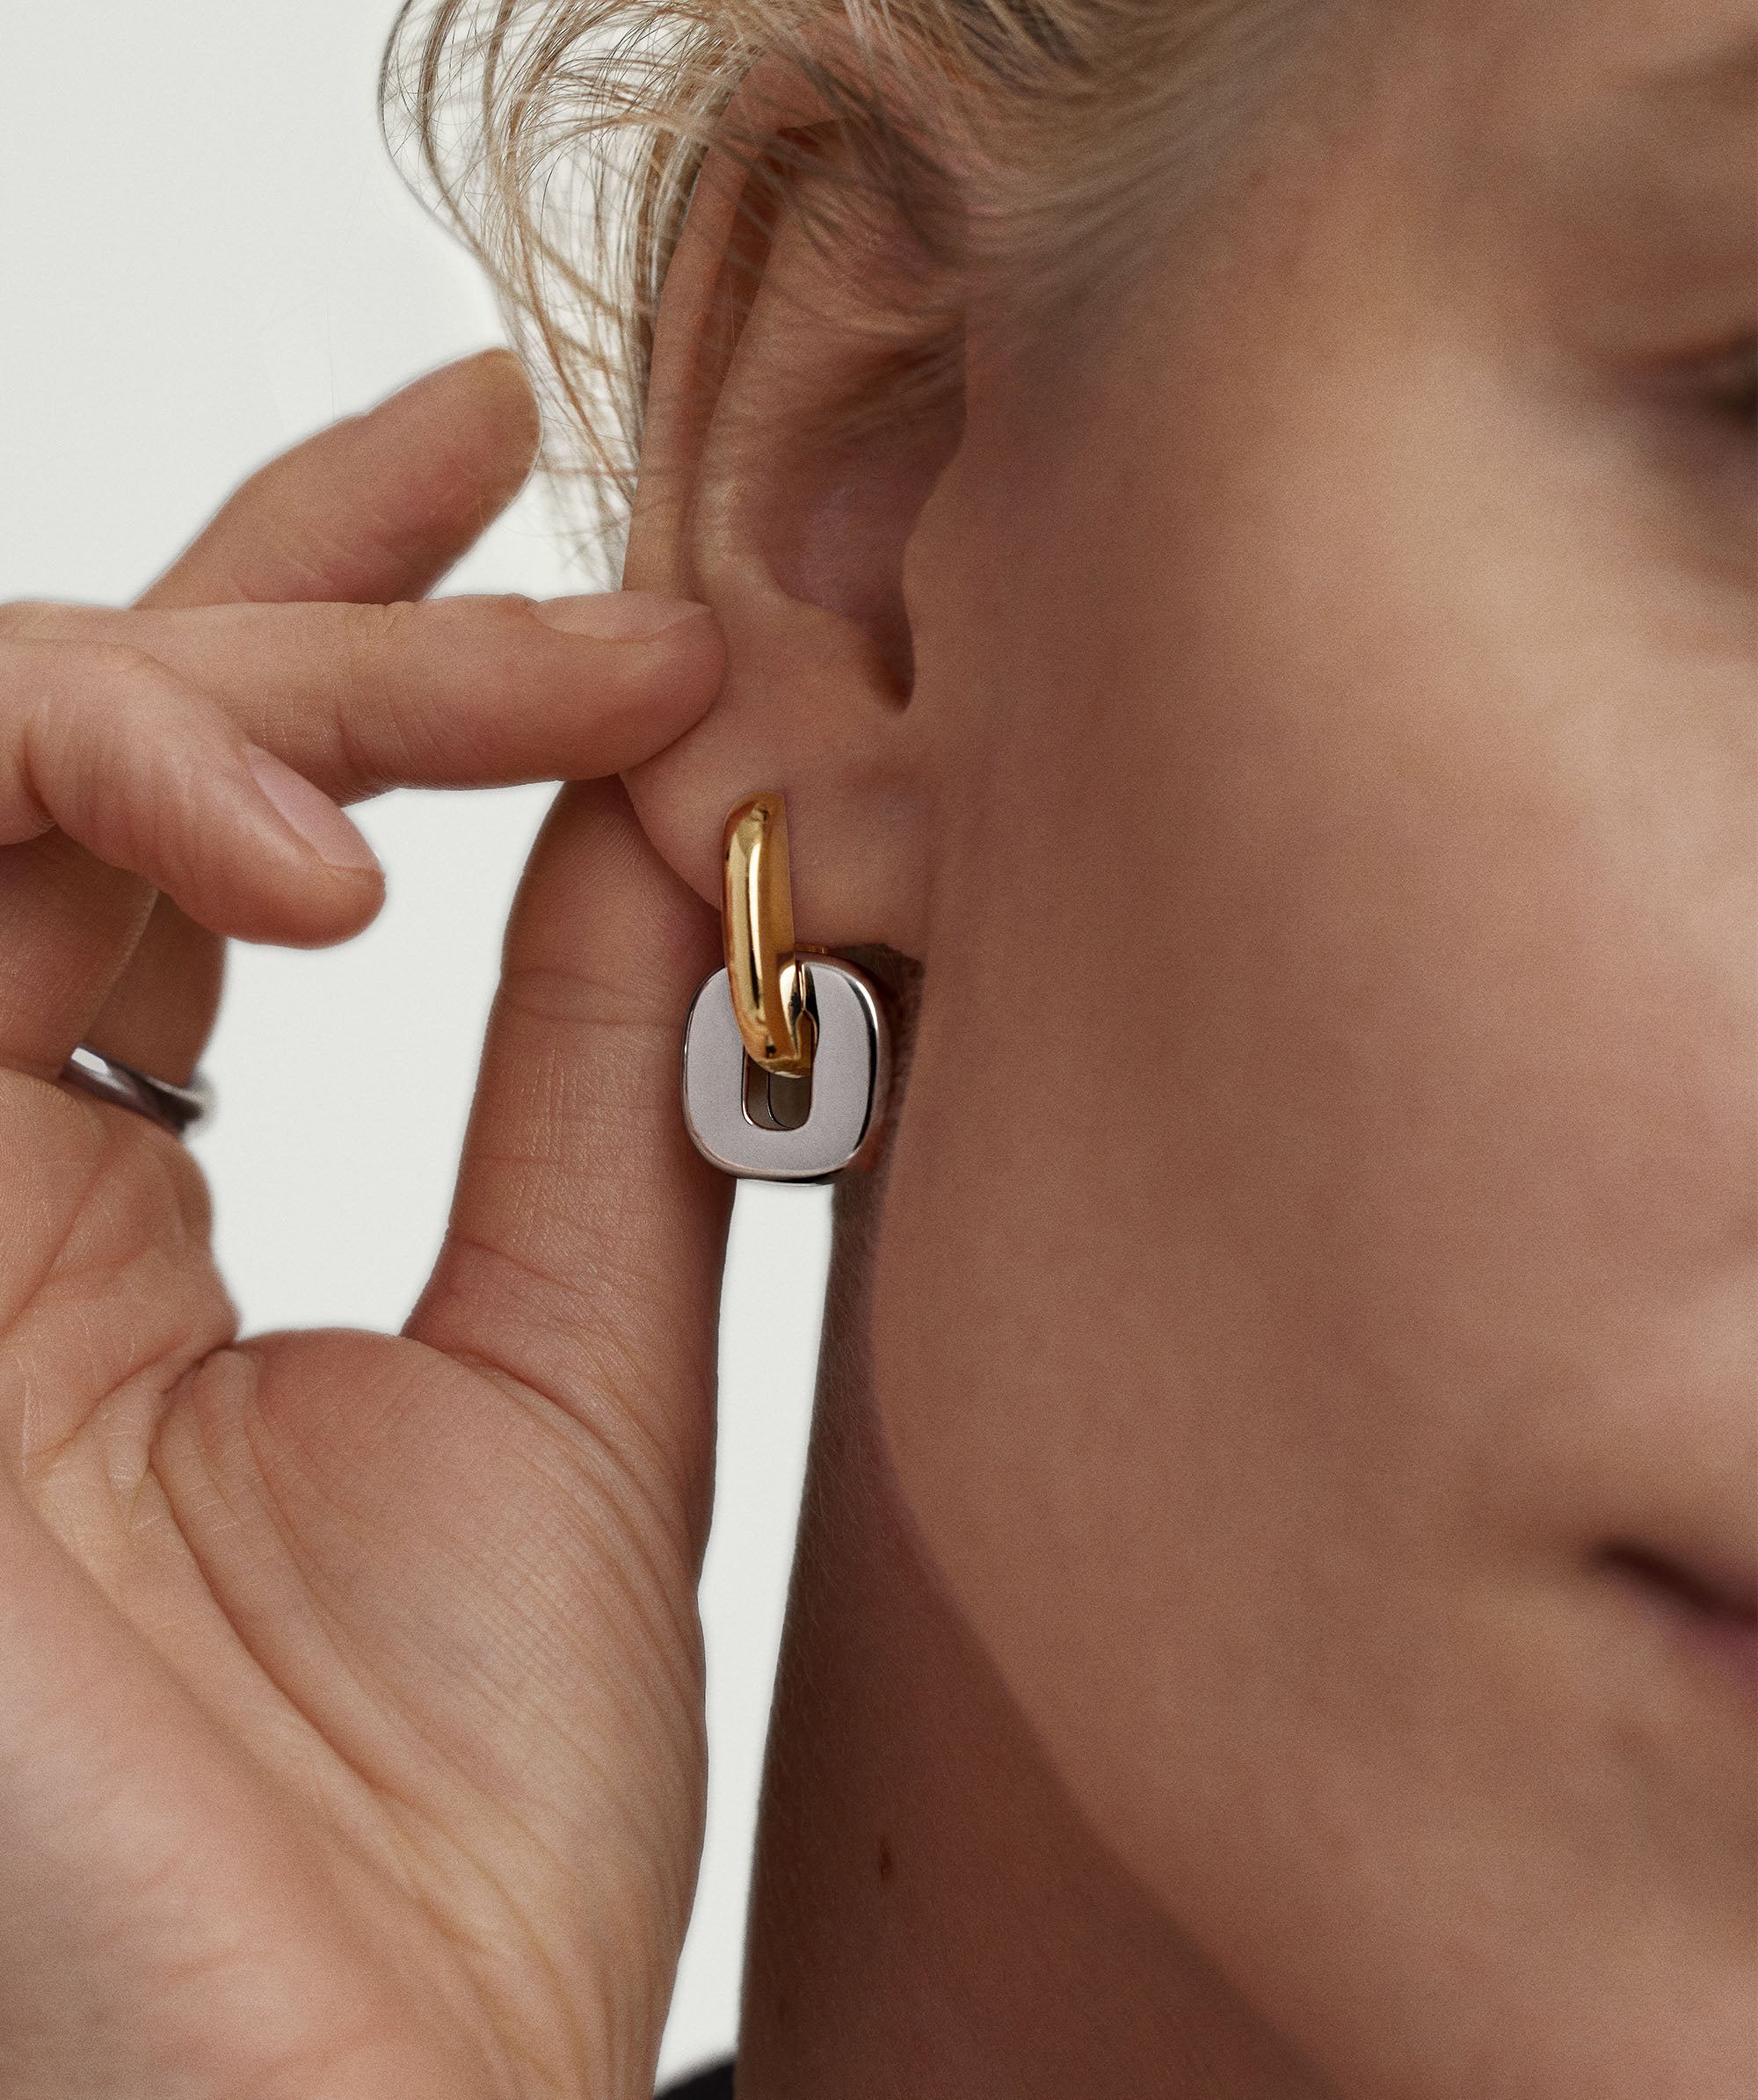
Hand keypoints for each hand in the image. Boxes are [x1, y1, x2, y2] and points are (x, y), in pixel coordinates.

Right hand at [0, 356, 735, 2097]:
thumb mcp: (572, 1360)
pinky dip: (89, 777)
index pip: (173, 826)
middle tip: (588, 569)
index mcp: (96, 1222)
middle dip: (334, 616)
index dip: (336, 623)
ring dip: (228, 666)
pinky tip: (319, 851)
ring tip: (491, 688)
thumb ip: (589, 1075)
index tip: (539, 499)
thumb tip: (665, 801)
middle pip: (77, 755)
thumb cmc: (449, 1818)